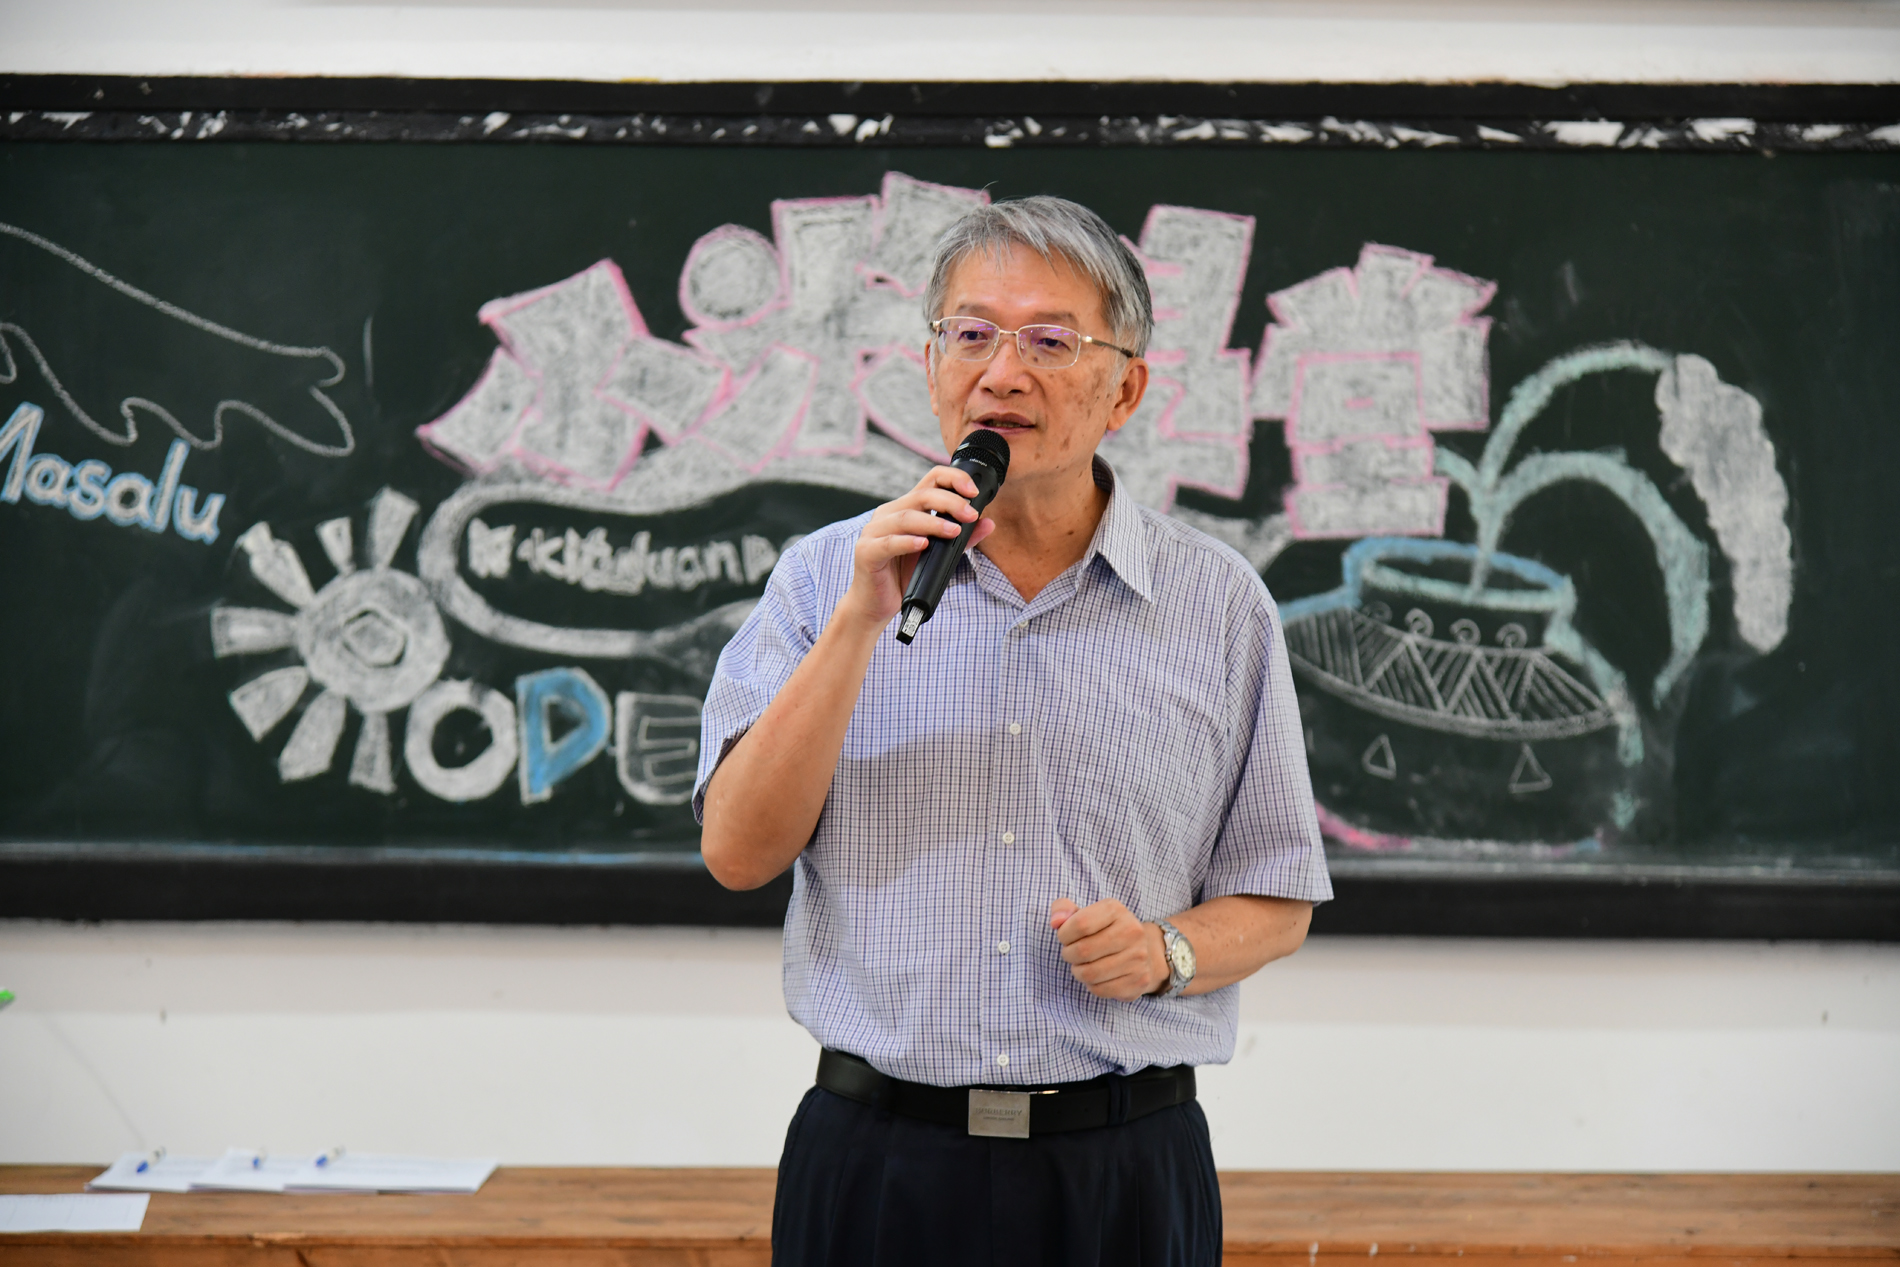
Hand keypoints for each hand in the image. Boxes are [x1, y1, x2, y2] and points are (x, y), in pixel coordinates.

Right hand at [840, 466, 994, 628]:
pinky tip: (924, 544)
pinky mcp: (867, 552)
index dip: (953, 479)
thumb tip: (988, 523)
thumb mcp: (938, 555)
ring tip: (954, 531)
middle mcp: (889, 514)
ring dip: (933, 522)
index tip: (973, 491)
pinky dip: (908, 542)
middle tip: (970, 515)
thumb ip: (962, 539)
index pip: (930, 480)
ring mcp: (875, 531)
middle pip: (922, 495)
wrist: (875, 605)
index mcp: (906, 508)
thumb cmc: (904, 576)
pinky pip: (889, 543)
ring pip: (906, 517)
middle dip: (950, 502)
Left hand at [1049, 898, 1168, 1000]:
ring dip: (1078, 972)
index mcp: (1116, 910)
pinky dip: (1091, 985)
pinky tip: (1096, 977)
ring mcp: (1139, 957)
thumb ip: (1062, 910)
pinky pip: (1101, 989)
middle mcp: (1132, 931)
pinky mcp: (1139, 979)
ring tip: (1081, 965)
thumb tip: (1055, 921)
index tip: (1065, 937)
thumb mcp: (1084, 913)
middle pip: (1083, 951)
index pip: (1080, 924)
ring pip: (1090, 973)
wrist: (1142, 951)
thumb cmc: (1102, 931)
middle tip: (1071, 954)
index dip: (1064, 934)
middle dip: (1069, 955)